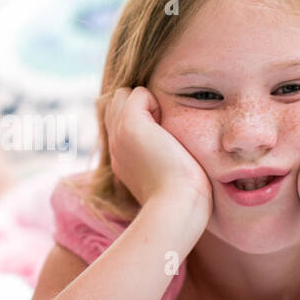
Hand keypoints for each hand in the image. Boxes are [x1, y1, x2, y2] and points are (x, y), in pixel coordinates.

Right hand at [104, 86, 211, 222]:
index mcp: (123, 159)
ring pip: (123, 95)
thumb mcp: (172, 179)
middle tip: (164, 129)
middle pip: (117, 105)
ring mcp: (119, 135)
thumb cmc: (184, 201)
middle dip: (140, 106)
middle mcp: (115, 146)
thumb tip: (176, 149)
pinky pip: (137, 93)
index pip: (119, 123)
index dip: (140, 119)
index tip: (163, 139)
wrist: (176, 207)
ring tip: (164, 126)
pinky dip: (154, 100)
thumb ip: (167, 161)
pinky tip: (167, 125)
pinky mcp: (131, 125)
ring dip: (145, 102)